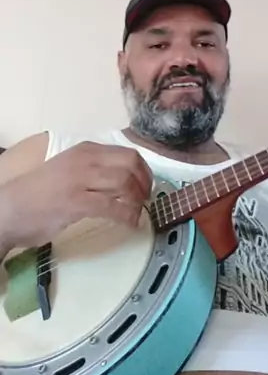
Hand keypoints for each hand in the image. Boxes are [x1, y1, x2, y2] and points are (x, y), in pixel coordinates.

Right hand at [0, 142, 152, 252]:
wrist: (9, 208)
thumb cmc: (40, 192)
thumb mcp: (70, 169)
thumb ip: (93, 169)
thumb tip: (124, 178)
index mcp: (86, 150)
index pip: (128, 153)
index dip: (144, 171)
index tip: (146, 186)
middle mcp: (86, 160)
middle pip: (131, 164)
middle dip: (145, 183)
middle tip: (146, 200)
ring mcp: (81, 180)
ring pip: (125, 183)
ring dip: (138, 200)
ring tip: (137, 213)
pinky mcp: (76, 202)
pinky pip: (113, 207)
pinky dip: (127, 216)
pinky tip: (130, 223)